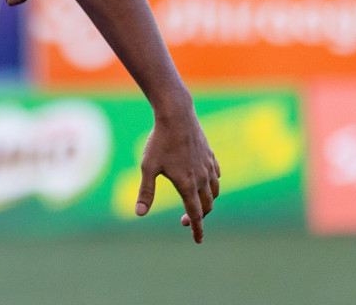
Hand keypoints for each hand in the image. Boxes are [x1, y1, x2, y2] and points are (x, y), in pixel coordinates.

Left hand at [136, 102, 220, 243]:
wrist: (176, 115)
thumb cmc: (159, 141)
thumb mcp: (148, 167)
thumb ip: (146, 192)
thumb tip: (139, 214)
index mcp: (187, 185)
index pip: (195, 214)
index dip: (197, 229)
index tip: (198, 241)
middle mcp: (202, 178)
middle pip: (207, 206)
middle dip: (199, 217)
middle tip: (185, 221)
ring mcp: (208, 166)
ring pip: (215, 191)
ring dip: (208, 202)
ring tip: (197, 204)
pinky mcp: (210, 154)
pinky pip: (216, 175)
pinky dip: (213, 184)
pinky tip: (207, 182)